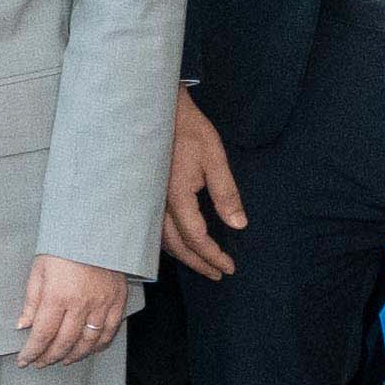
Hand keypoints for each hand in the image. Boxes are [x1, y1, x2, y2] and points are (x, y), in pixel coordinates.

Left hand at [11, 253, 137, 367]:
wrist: (95, 232)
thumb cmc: (62, 249)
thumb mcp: (39, 270)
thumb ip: (32, 301)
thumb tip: (23, 326)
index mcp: (57, 296)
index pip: (43, 334)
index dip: (32, 351)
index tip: (24, 360)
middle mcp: (81, 304)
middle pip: (64, 342)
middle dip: (49, 357)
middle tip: (40, 363)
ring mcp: (102, 305)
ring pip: (88, 343)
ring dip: (73, 356)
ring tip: (62, 360)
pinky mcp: (117, 303)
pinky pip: (109, 333)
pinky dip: (98, 346)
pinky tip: (87, 350)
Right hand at [159, 91, 244, 281]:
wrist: (157, 110)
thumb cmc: (189, 131)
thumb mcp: (215, 158)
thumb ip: (226, 193)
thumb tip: (238, 225)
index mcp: (177, 196)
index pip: (196, 238)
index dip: (213, 255)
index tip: (230, 266)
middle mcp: (158, 204)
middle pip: (177, 245)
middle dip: (199, 263)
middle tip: (218, 274)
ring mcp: (148, 200)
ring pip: (162, 240)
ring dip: (183, 256)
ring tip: (202, 264)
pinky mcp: (145, 195)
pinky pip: (154, 229)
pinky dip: (169, 243)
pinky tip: (179, 244)